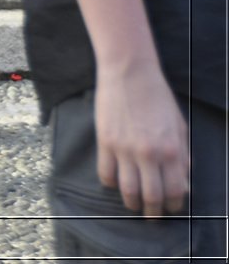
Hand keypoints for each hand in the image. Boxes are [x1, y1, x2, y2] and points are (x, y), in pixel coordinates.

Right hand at [94, 63, 191, 216]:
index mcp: (172, 150)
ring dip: (131, 203)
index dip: (173, 204)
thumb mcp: (180, 125)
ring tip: (133, 205)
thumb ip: (183, 153)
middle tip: (151, 216)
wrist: (130, 73)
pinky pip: (106, 173)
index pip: (174, 190)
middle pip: (151, 196)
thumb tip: (183, 178)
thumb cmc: (157, 96)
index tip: (170, 208)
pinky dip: (110, 183)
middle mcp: (149, 154)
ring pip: (127, 189)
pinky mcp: (105, 142)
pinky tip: (115, 183)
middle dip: (152, 211)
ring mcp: (125, 149)